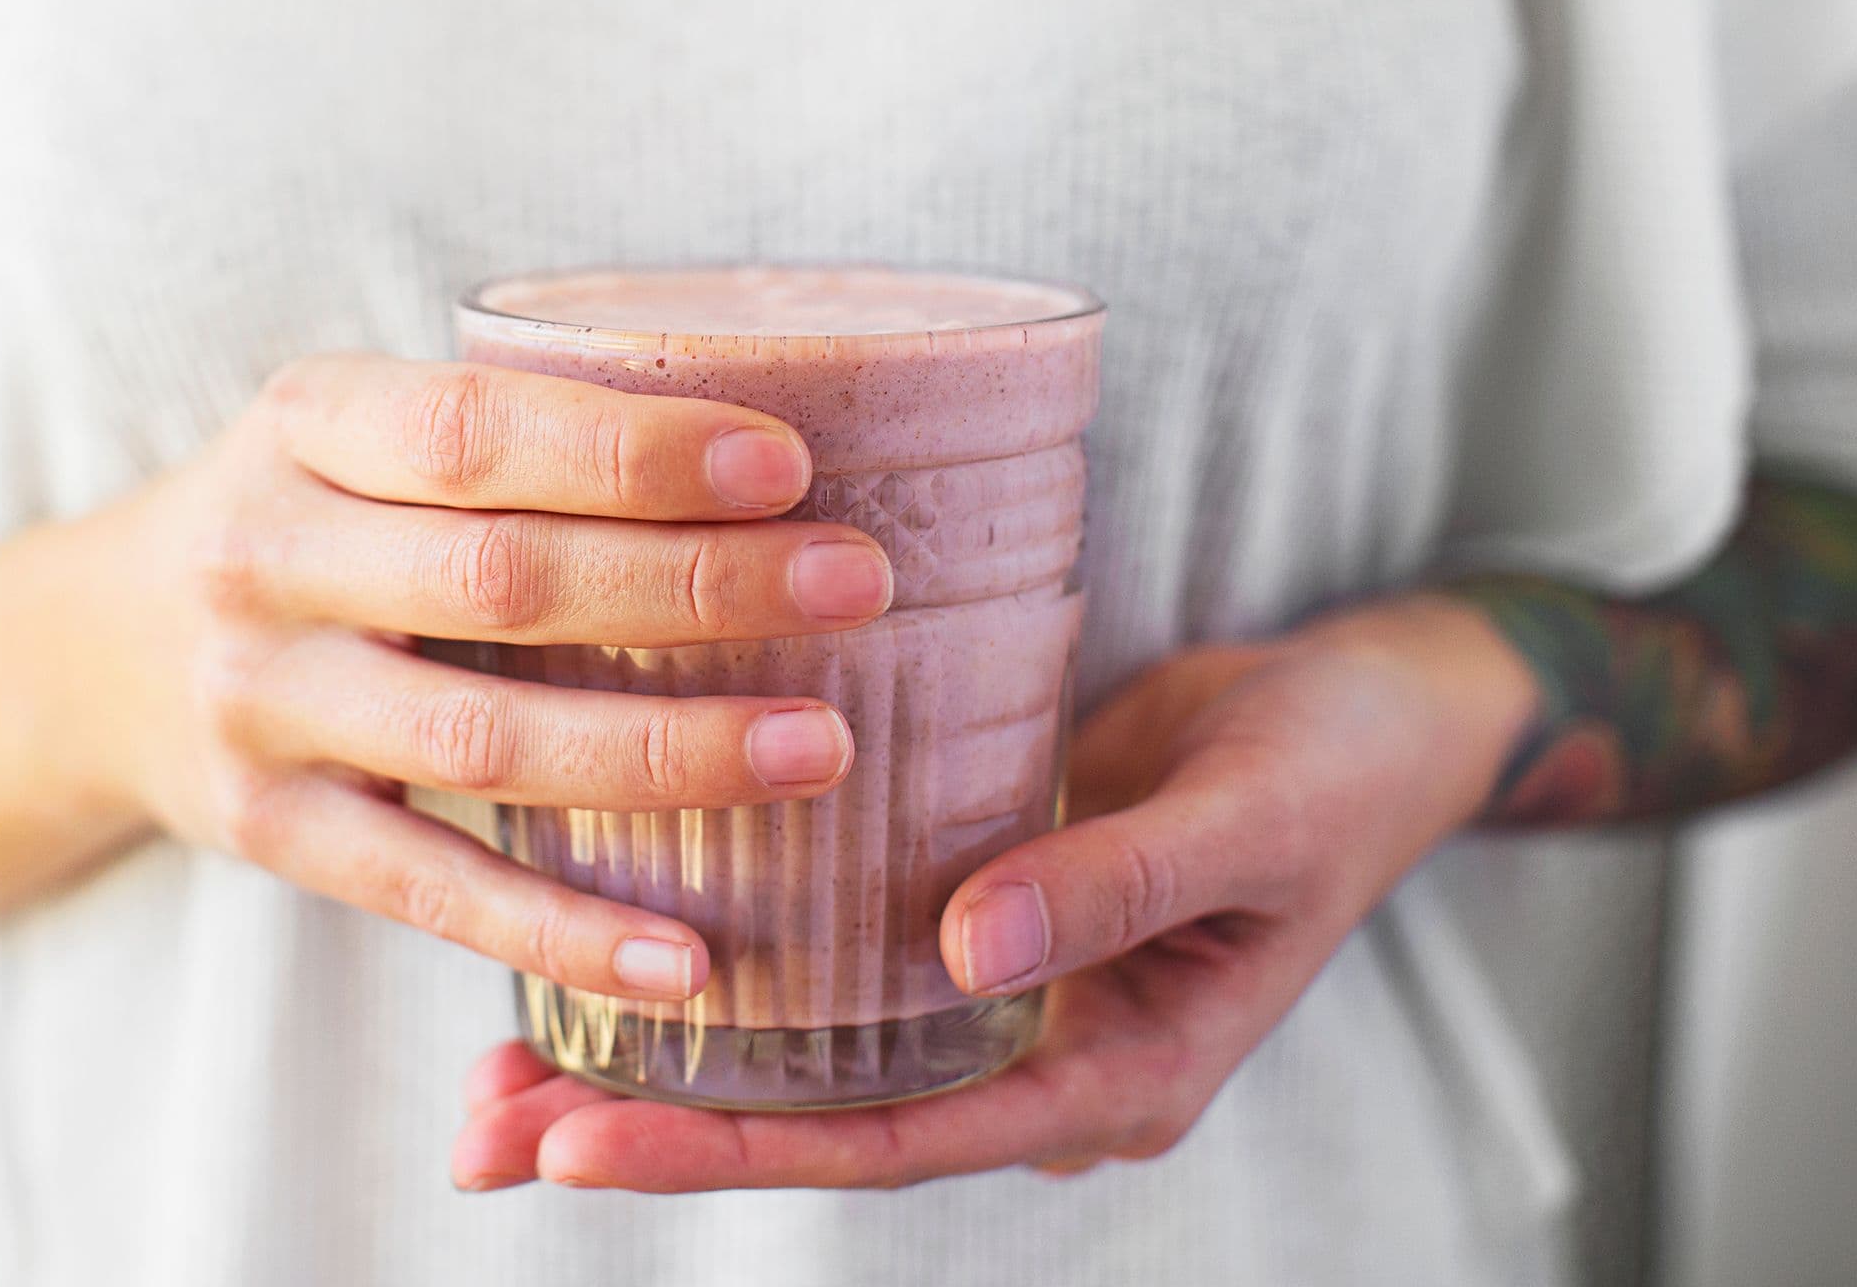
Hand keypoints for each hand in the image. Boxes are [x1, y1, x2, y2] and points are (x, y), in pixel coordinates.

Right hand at [82, 353, 891, 1002]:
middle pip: (502, 581)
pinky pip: (432, 892)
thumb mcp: (358, 434)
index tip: (790, 462)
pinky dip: (563, 933)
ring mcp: (258, 704)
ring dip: (666, 751)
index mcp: (306, 424)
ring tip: (821, 751)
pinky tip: (689, 962)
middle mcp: (266, 557)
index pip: (479, 428)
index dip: (634, 449)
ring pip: (483, 742)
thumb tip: (776, 459)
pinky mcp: (269, 833)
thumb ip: (510, 439)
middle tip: (861, 585)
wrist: (88, 652)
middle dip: (696, 585)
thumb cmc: (309, 520)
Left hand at [448, 599, 1533, 1190]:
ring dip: (658, 1050)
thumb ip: (1119, 885)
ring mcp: (993, 982)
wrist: (1377, 710)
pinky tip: (611, 922)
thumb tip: (966, 953)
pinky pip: (833, 949)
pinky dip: (724, 949)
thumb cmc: (1336, 769)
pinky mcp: (964, 896)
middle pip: (819, 1115)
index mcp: (1110, 1077)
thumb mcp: (1250, 820)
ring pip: (807, 1044)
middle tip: (480, 1126)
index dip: (739, 1146)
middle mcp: (1032, 1051)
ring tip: (493, 1060)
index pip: (898, 1139)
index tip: (581, 1140)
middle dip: (651, 1129)